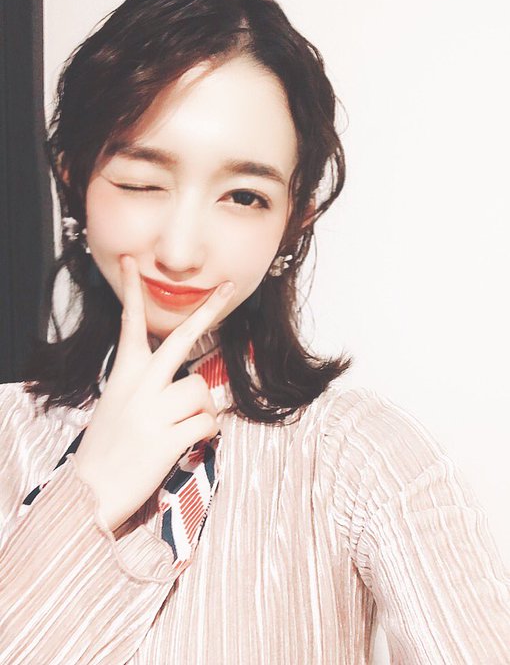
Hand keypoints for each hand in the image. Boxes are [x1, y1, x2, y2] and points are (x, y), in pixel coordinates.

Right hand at [73, 255, 234, 530]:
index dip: (130, 291)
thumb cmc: (107, 447)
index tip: (133, 262)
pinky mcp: (168, 438)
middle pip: (180, 339)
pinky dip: (206, 433)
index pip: (129, 324)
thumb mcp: (117, 405)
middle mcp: (139, 386)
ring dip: (203, 410)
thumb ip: (145, 385)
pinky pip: (208, 423)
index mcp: (124, 375)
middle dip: (207, 310)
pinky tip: (188, 443)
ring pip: (202, 391)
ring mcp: (153, 411)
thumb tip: (190, 382)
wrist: (89, 493)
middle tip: (229, 286)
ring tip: (185, 427)